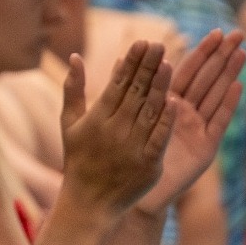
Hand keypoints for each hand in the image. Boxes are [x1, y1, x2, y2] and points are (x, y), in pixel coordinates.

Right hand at [58, 41, 175, 218]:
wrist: (89, 202)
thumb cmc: (79, 159)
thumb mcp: (69, 123)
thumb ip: (73, 89)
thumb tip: (74, 56)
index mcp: (96, 118)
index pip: (117, 84)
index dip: (131, 63)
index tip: (143, 43)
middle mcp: (113, 130)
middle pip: (134, 93)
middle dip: (148, 68)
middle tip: (160, 45)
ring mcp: (131, 147)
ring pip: (148, 111)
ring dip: (160, 87)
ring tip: (169, 64)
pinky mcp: (147, 164)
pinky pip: (159, 137)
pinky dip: (167, 120)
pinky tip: (176, 101)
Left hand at [135, 31, 245, 215]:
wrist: (129, 188)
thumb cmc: (126, 153)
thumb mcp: (124, 117)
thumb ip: (126, 89)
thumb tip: (119, 58)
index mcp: (166, 101)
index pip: (188, 70)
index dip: (203, 52)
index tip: (217, 31)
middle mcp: (185, 112)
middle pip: (207, 79)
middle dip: (222, 57)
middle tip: (238, 34)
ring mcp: (197, 129)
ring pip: (216, 96)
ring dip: (229, 75)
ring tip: (242, 53)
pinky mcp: (205, 148)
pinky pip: (218, 123)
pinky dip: (228, 105)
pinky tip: (239, 86)